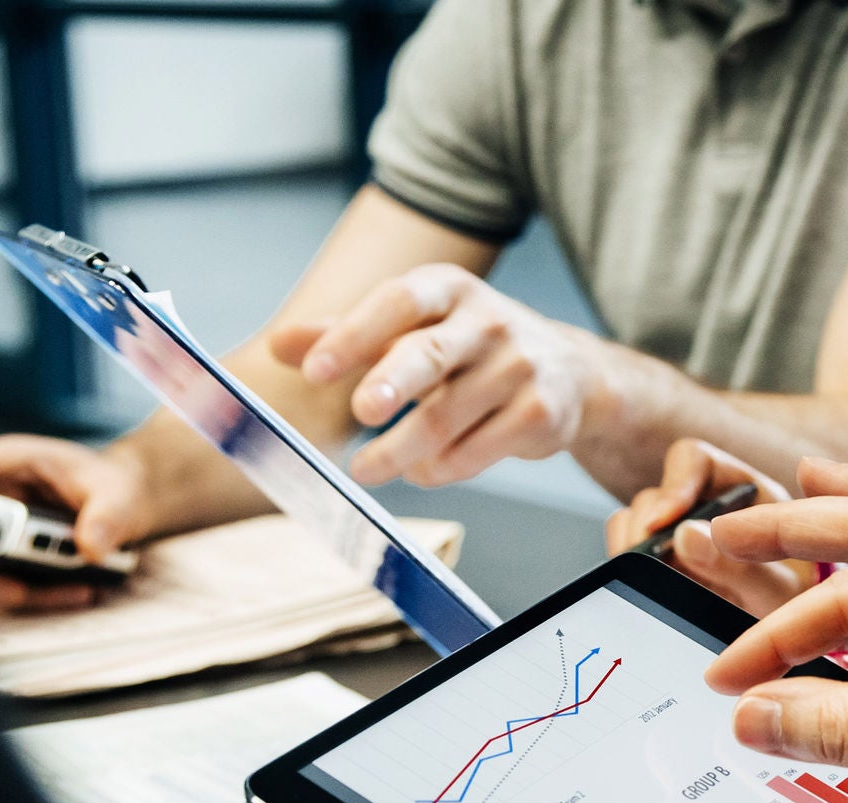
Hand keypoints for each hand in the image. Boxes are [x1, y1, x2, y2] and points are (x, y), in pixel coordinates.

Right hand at [0, 435, 152, 610]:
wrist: (132, 500)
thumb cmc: (117, 485)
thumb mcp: (120, 496)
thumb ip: (108, 518)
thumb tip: (90, 547)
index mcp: (8, 462)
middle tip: (17, 593)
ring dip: (12, 588)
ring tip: (72, 592)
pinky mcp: (10, 552)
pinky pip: (4, 578)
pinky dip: (34, 593)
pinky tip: (74, 592)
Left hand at [272, 265, 609, 487]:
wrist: (568, 374)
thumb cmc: (471, 348)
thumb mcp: (414, 327)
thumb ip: (348, 334)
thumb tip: (279, 344)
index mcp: (449, 289)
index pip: (398, 302)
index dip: (353, 334)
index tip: (312, 369)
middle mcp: (488, 321)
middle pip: (429, 354)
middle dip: (392, 383)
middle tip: (361, 411)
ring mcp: (519, 367)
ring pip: (446, 418)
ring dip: (399, 452)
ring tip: (367, 469)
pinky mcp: (539, 413)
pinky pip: (476, 452)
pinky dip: (439, 469)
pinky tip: (423, 469)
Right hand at [604, 440, 801, 615]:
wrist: (791, 639)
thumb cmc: (797, 605)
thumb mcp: (780, 591)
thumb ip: (740, 567)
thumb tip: (684, 536)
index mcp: (742, 493)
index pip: (693, 461)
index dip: (672, 485)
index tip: (660, 524)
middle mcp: (704, 506)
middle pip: (653, 497)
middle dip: (644, 534)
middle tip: (646, 570)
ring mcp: (677, 535)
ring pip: (630, 524)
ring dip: (634, 555)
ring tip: (655, 587)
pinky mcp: (659, 564)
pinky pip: (626, 557)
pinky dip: (631, 573)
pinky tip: (652, 596)